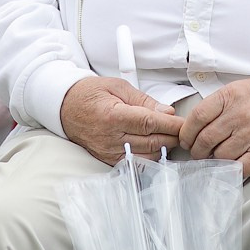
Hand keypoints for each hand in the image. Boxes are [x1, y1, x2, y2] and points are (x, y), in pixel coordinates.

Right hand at [60, 77, 183, 165]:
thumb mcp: (118, 87)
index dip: (171, 125)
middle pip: (151, 142)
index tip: (184, 123)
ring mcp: (108, 152)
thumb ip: (144, 100)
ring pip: (146, 156)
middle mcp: (110, 137)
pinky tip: (155, 147)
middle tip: (183, 130)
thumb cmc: (89, 94)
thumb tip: (166, 112)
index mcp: (112, 116)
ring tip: (169, 136)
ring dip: (163, 148)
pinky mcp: (108, 160)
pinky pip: (135, 162)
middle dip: (172, 136)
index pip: (150, 123)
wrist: (65, 107)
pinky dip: (149, 156)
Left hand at [179, 79, 249, 179]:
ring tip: (214, 159)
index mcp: (230, 96)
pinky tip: (229, 166)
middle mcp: (239, 115)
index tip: (186, 140)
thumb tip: (193, 127)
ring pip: (220, 156)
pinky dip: (230, 170)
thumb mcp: (238, 89)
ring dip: (213, 161)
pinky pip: (239, 168)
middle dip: (196, 151)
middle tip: (198, 153)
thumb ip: (216, 105)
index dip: (186, 133)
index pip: (197, 118)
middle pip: (205, 140)